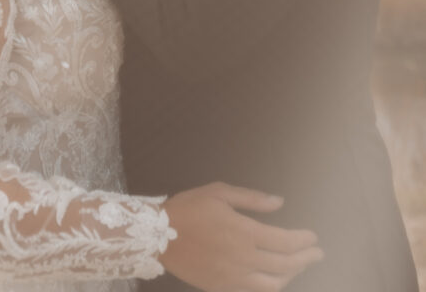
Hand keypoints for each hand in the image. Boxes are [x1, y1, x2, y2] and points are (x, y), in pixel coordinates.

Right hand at [160, 183, 322, 291]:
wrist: (158, 236)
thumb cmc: (190, 208)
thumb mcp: (219, 193)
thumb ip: (252, 199)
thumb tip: (280, 202)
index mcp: (244, 232)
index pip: (285, 242)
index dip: (304, 241)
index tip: (314, 237)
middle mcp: (244, 259)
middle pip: (285, 265)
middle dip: (306, 258)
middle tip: (317, 253)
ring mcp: (234, 278)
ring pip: (274, 284)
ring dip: (291, 275)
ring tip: (298, 265)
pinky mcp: (224, 288)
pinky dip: (270, 286)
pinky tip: (274, 279)